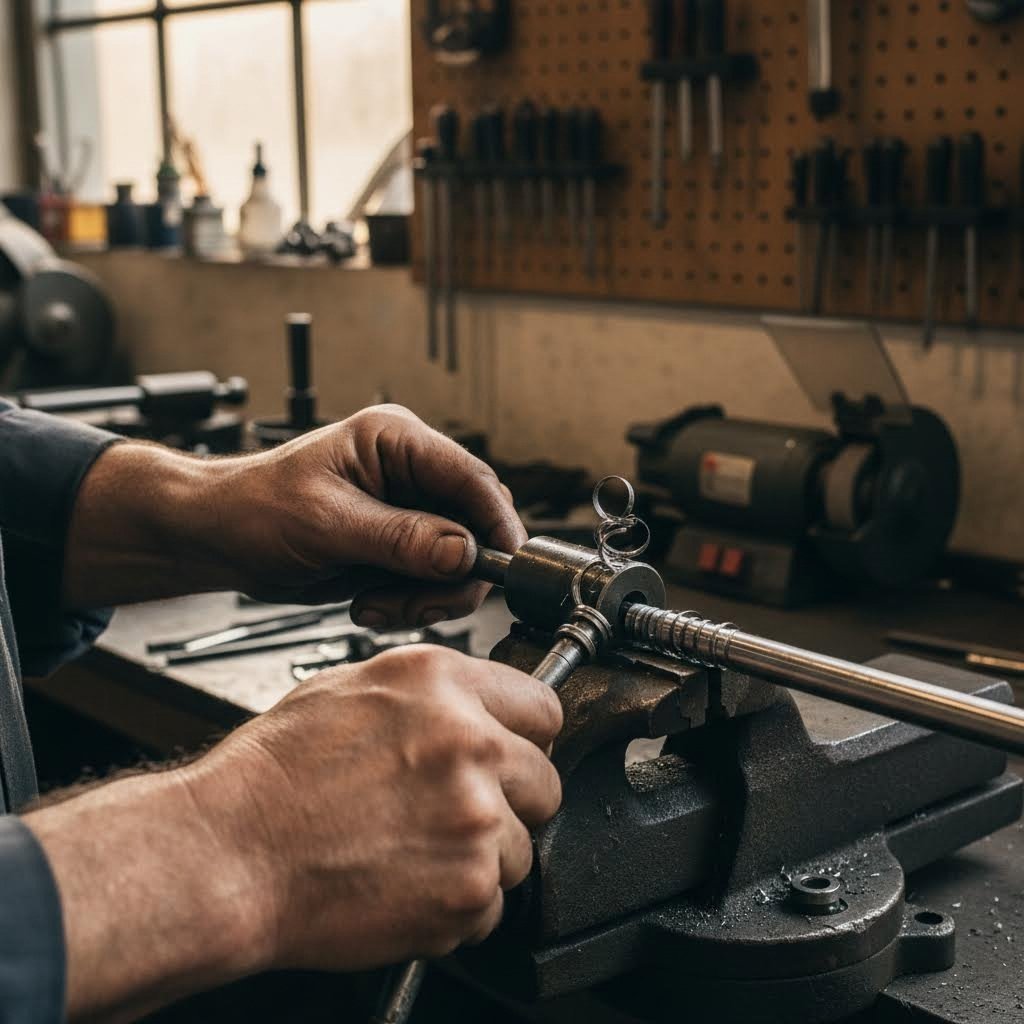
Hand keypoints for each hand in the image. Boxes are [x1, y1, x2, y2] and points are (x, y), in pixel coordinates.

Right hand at [27, 647, 562, 1017]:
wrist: (226, 854)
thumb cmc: (273, 775)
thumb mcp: (351, 689)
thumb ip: (431, 695)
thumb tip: (475, 708)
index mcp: (443, 685)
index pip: (544, 707)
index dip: (527, 736)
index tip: (516, 754)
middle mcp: (470, 743)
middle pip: (545, 781)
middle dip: (512, 802)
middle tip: (455, 815)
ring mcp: (475, 818)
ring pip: (522, 849)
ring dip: (481, 858)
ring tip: (413, 852)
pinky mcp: (466, 888)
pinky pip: (492, 904)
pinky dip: (456, 905)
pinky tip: (405, 884)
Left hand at [208, 405, 525, 624]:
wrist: (218, 539)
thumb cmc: (253, 509)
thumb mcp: (327, 523)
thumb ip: (401, 538)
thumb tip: (466, 552)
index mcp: (397, 440)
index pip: (473, 478)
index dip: (496, 525)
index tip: (505, 569)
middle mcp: (411, 473)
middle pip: (476, 525)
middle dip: (455, 574)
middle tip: (420, 603)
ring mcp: (409, 512)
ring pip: (460, 561)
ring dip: (427, 595)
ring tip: (378, 605)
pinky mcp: (400, 547)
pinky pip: (433, 582)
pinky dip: (411, 603)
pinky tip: (370, 604)